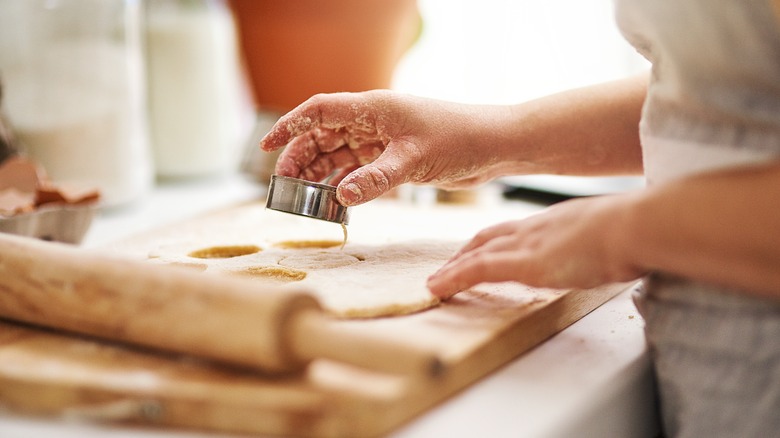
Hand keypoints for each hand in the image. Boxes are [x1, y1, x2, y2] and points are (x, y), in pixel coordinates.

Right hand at [259, 90, 509, 205]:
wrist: (494, 146)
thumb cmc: (459, 139)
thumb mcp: (414, 159)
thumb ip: (376, 179)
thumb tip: (340, 196)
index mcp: (373, 109)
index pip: (319, 110)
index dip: (290, 126)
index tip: (265, 145)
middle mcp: (373, 122)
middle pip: (323, 136)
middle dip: (301, 158)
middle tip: (285, 185)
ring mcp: (382, 141)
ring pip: (339, 155)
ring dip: (321, 174)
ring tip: (305, 197)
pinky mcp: (394, 159)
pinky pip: (358, 170)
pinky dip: (344, 185)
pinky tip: (335, 201)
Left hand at [426, 195, 644, 297]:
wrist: (635, 226)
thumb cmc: (636, 231)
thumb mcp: (615, 235)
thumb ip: (605, 245)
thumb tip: (618, 256)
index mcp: (555, 221)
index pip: (514, 229)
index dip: (493, 240)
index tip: (481, 250)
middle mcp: (535, 228)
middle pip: (488, 238)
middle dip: (466, 252)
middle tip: (448, 267)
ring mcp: (527, 243)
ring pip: (477, 253)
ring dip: (454, 267)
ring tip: (436, 282)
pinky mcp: (523, 262)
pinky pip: (477, 270)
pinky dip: (454, 278)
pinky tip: (437, 288)